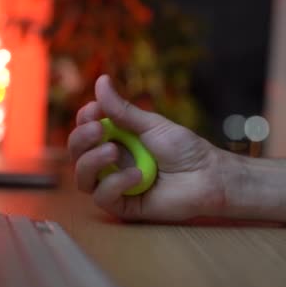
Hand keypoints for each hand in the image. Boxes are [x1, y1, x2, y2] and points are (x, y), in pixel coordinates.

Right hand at [68, 75, 224, 220]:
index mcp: (116, 139)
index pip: (85, 130)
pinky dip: (114, 184)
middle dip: (82, 139)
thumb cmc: (184, 149)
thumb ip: (123, 110)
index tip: (95, 110)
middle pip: (78, 153)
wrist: (207, 175)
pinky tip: (136, 176)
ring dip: (92, 161)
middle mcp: (111, 162)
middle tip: (99, 130)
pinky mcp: (124, 206)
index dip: (84, 120)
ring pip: (83, 178)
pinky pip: (103, 197)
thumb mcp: (151, 125)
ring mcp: (116, 185)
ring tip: (113, 151)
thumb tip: (101, 80)